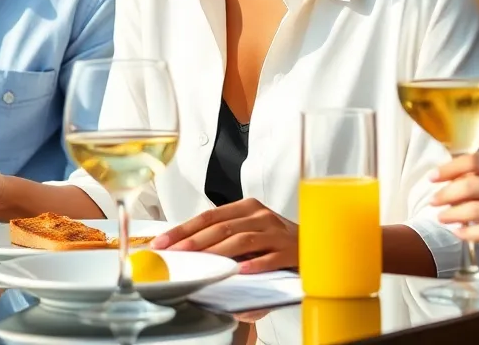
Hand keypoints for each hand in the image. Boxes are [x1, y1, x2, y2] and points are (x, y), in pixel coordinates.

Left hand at [152, 199, 297, 273]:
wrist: (315, 244)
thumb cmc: (276, 241)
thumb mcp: (250, 230)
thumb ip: (224, 236)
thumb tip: (187, 249)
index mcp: (247, 208)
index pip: (209, 216)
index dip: (184, 229)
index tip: (163, 242)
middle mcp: (261, 216)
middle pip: (222, 227)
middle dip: (194, 242)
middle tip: (175, 254)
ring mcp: (276, 232)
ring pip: (242, 240)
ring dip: (217, 253)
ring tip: (200, 264)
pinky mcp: (290, 251)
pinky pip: (270, 257)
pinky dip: (254, 264)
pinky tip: (240, 271)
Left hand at [430, 149, 478, 263]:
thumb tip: (462, 173)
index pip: (475, 161)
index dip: (449, 169)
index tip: (433, 176)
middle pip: (471, 185)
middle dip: (446, 194)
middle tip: (432, 199)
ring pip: (477, 210)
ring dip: (453, 214)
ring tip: (441, 216)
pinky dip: (470, 233)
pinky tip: (460, 233)